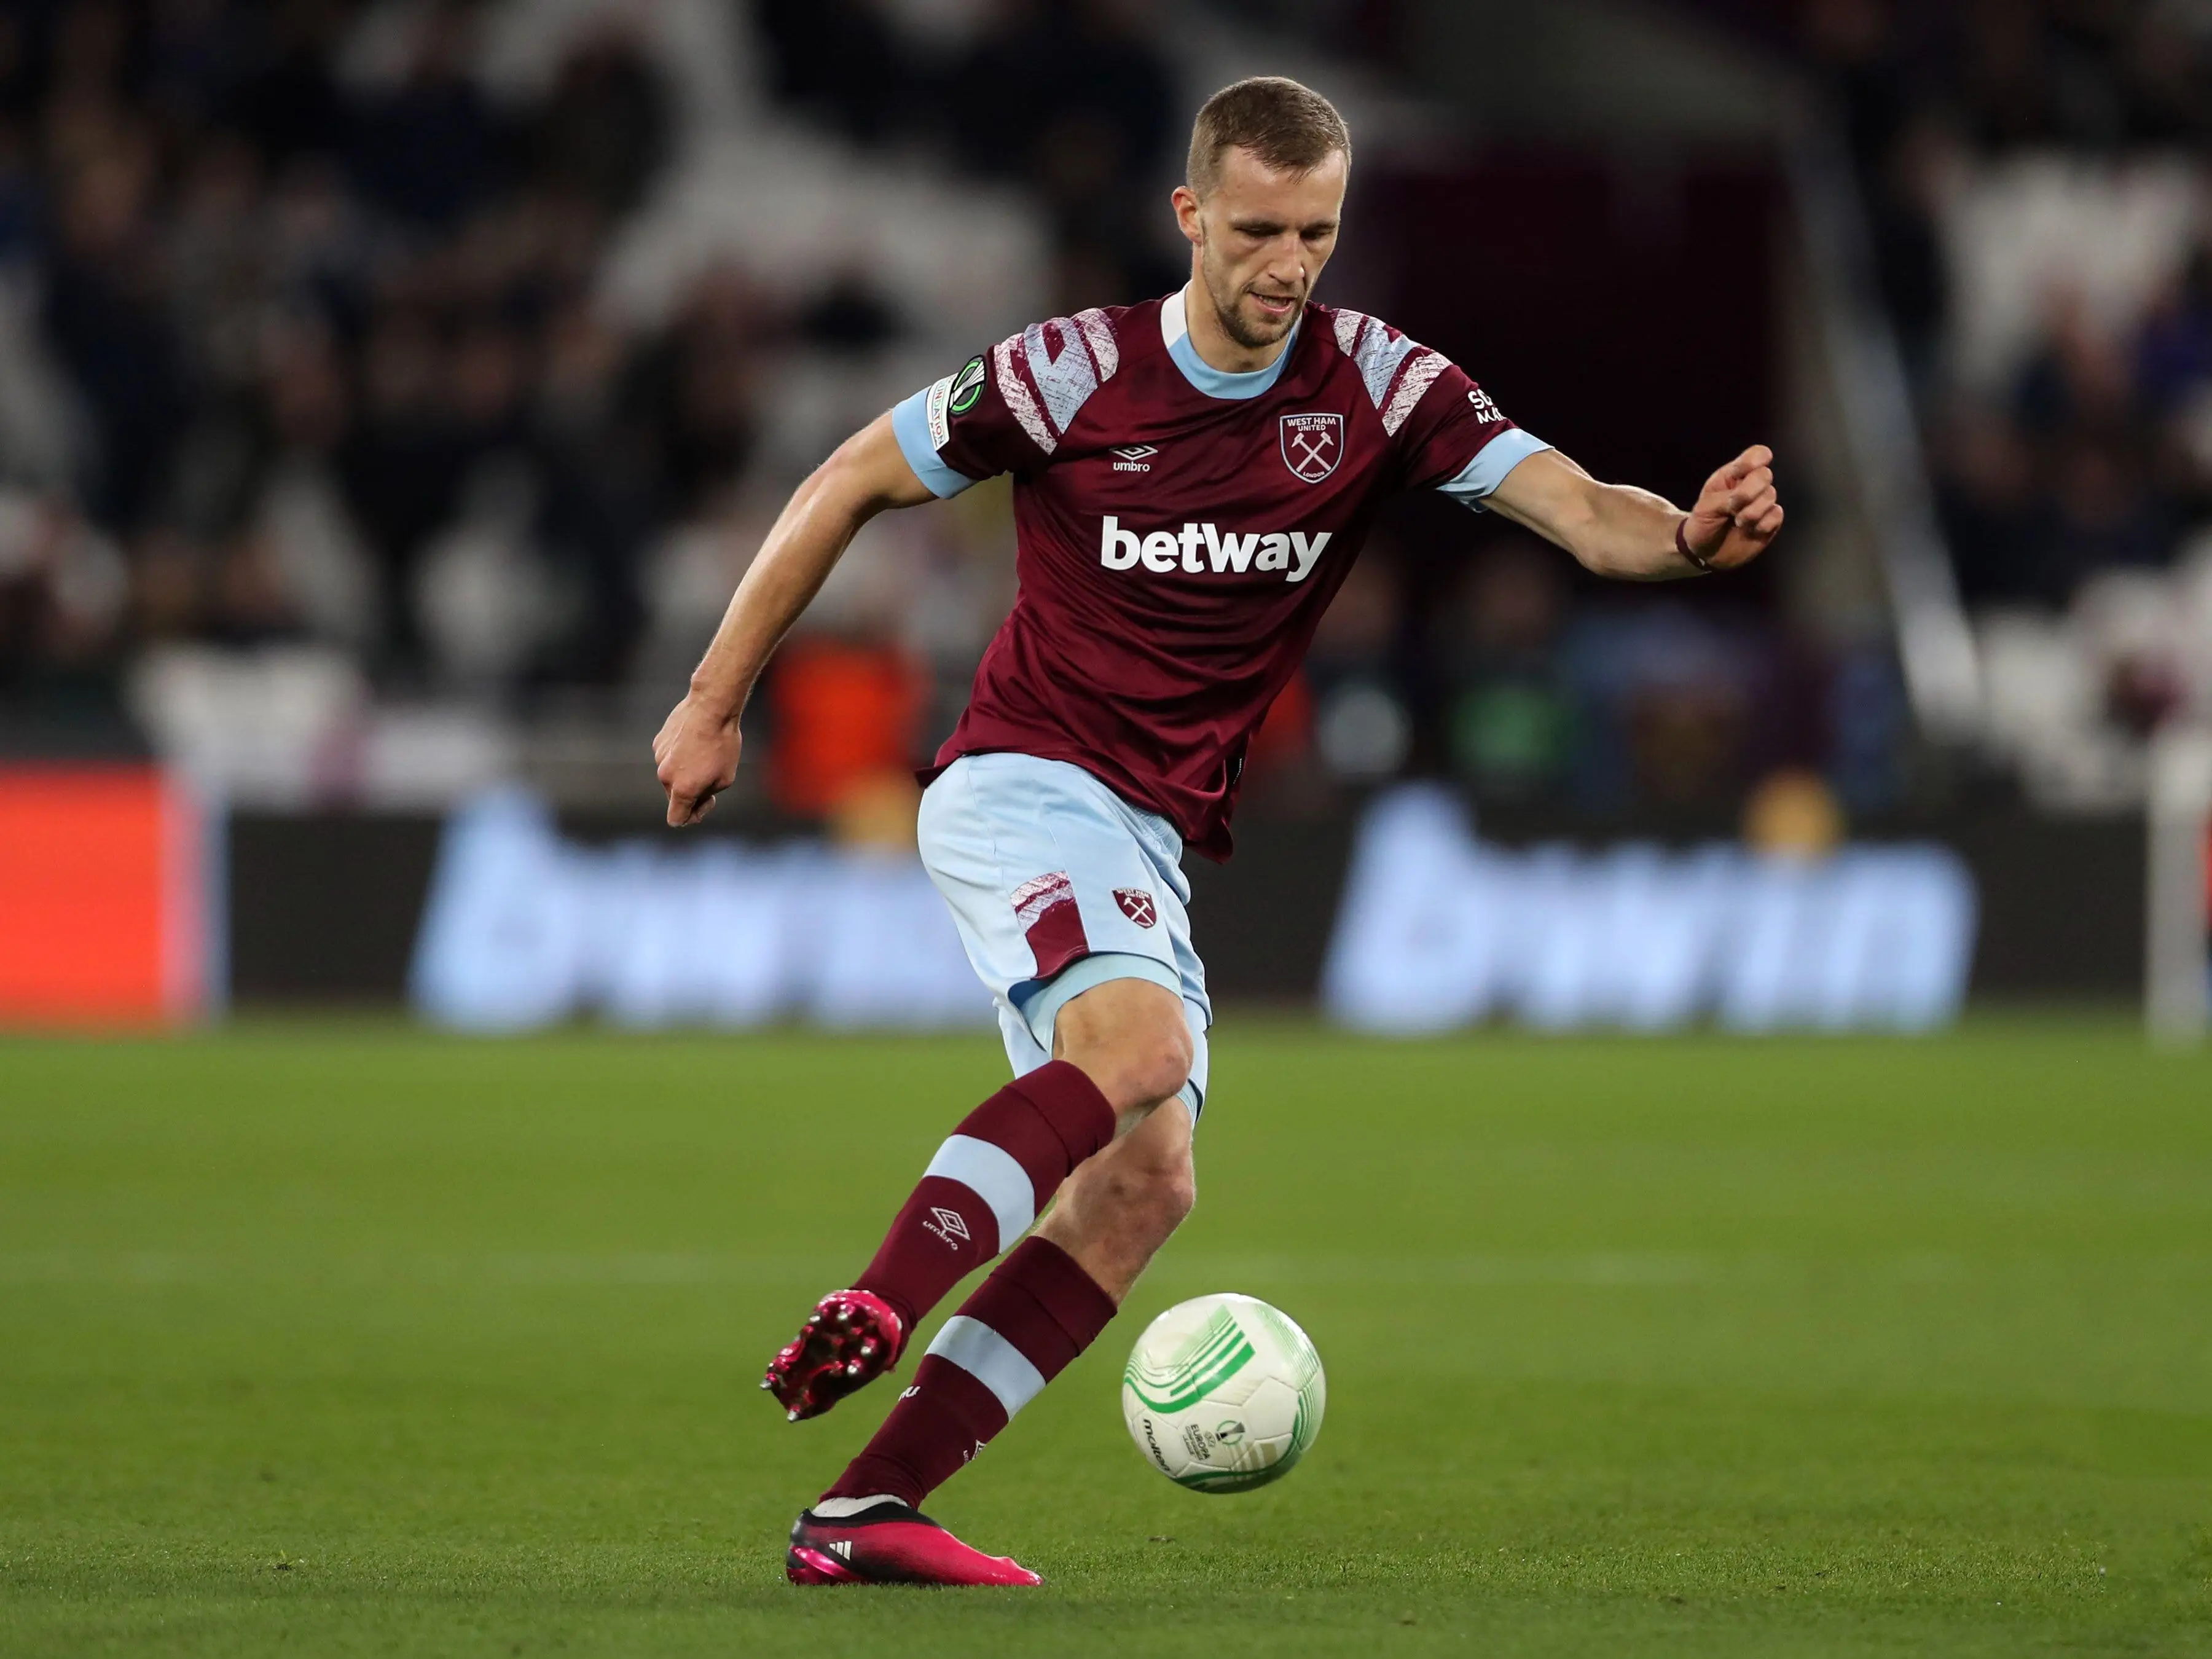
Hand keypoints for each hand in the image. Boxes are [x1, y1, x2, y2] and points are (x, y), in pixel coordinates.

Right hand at [653, 693, 741, 826]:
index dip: (691, 817)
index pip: (676, 819)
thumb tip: (695, 800)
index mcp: (682, 790)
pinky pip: (668, 758)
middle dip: (690, 793)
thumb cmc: (723, 744)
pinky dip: (679, 756)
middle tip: (710, 777)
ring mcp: (659, 758)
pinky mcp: (658, 742)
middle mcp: (665, 776)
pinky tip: (695, 741)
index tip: (704, 802)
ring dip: (685, 772)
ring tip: (704, 753)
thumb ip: (706, 796)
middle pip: (675, 797)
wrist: (711, 708)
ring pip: (671, 776)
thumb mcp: (725, 779)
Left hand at [1684, 445, 1783, 570]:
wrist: (1705, 552)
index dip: (1755, 460)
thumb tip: (1748, 496)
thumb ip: (1727, 498)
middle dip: (1748, 491)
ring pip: (1771, 495)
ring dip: (1752, 511)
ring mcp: (1763, 503)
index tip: (1741, 473)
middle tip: (1733, 507)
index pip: (1756, 455)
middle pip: (1765, 474)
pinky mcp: (1770, 521)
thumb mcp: (1706, 507)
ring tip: (1737, 522)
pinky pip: (1777, 514)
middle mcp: (1752, 485)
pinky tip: (1751, 530)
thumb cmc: (1703, 523)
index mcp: (1734, 475)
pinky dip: (1763, 523)